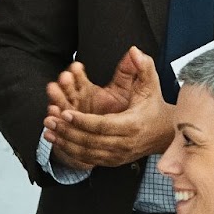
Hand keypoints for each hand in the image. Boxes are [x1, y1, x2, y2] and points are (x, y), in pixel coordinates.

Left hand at [42, 47, 174, 170]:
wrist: (165, 133)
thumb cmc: (153, 106)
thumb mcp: (151, 85)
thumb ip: (143, 67)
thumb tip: (134, 51)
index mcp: (132, 124)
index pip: (102, 125)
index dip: (82, 120)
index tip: (65, 112)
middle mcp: (125, 143)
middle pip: (91, 140)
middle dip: (68, 130)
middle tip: (50, 119)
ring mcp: (118, 155)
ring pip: (87, 152)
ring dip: (65, 142)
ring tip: (48, 130)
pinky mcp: (113, 161)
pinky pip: (88, 159)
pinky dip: (70, 151)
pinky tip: (57, 141)